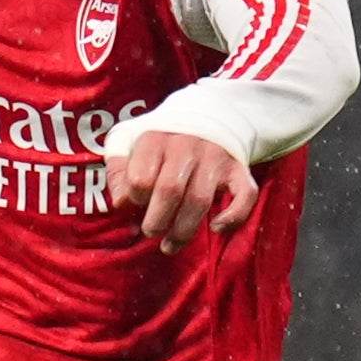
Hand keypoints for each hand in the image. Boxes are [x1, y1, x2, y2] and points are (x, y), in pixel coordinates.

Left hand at [107, 130, 255, 253]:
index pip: (141, 177)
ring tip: (170, 246)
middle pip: (170, 190)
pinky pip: (244, 194)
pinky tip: (216, 228)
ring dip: (183, 230)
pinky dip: (233, 216)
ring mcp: (214, 157)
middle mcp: (186, 146)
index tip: (135, 205)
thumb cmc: (161, 139)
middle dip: (156, 221)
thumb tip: (120, 203)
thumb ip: (117, 169)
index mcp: (155, 139)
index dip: (135, 199)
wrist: (208, 114)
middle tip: (151, 232)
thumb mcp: (128, 141)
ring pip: (200, 200)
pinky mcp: (238, 168)